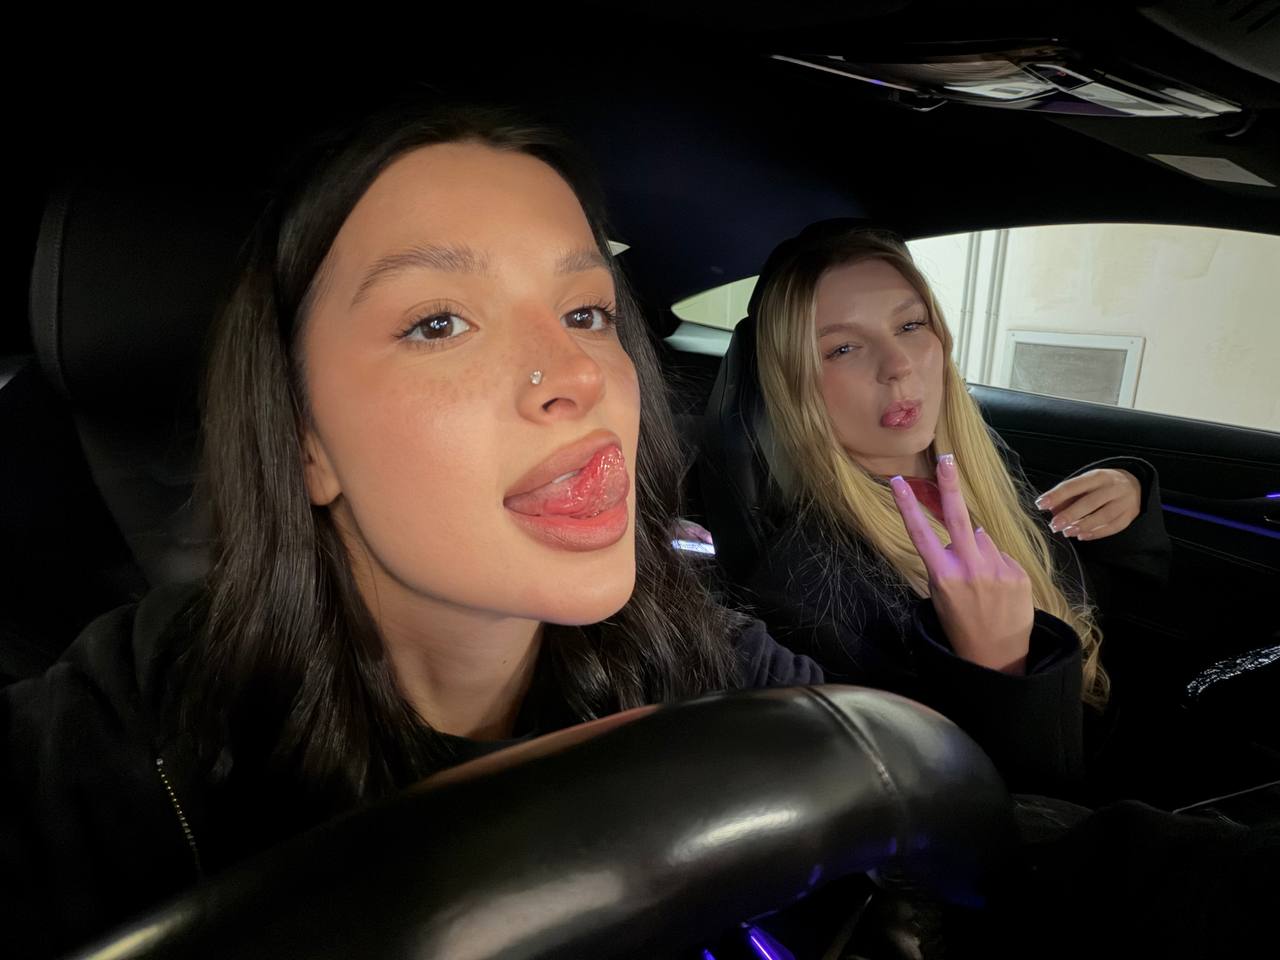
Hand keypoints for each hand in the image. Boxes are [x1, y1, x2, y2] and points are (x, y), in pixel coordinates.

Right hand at [890, 455, 1033, 673]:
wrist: (997, 658)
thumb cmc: (961, 626)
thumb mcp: (941, 598)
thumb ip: (949, 563)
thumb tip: (971, 532)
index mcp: (943, 576)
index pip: (921, 534)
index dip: (908, 506)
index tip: (899, 482)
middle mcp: (969, 569)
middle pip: (959, 518)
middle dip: (951, 485)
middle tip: (947, 458)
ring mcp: (996, 570)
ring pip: (983, 540)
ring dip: (980, 551)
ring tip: (982, 585)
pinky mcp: (1018, 574)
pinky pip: (1002, 556)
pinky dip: (997, 566)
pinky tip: (997, 590)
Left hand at [1035, 469, 1140, 541]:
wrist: (1134, 484)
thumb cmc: (1101, 485)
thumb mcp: (1086, 483)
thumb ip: (1068, 495)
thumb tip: (1050, 508)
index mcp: (1099, 476)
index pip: (1075, 485)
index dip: (1057, 495)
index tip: (1041, 504)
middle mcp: (1114, 487)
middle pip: (1091, 502)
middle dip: (1070, 514)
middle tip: (1054, 524)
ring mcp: (1124, 502)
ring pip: (1104, 516)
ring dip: (1083, 525)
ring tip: (1066, 532)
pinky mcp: (1130, 515)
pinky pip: (1113, 527)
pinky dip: (1096, 533)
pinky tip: (1081, 536)